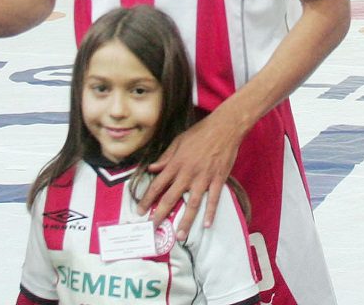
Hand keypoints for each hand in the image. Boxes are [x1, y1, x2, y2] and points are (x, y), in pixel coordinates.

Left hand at [138, 112, 242, 240]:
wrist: (224, 128)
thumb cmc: (199, 133)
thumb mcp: (178, 142)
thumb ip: (165, 157)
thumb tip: (151, 168)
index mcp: (175, 164)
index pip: (157, 185)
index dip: (147, 199)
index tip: (140, 211)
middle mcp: (187, 173)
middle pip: (171, 197)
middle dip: (161, 214)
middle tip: (153, 227)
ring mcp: (204, 178)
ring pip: (192, 203)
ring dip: (185, 220)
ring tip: (180, 235)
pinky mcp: (218, 180)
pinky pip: (214, 199)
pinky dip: (210, 212)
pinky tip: (207, 225)